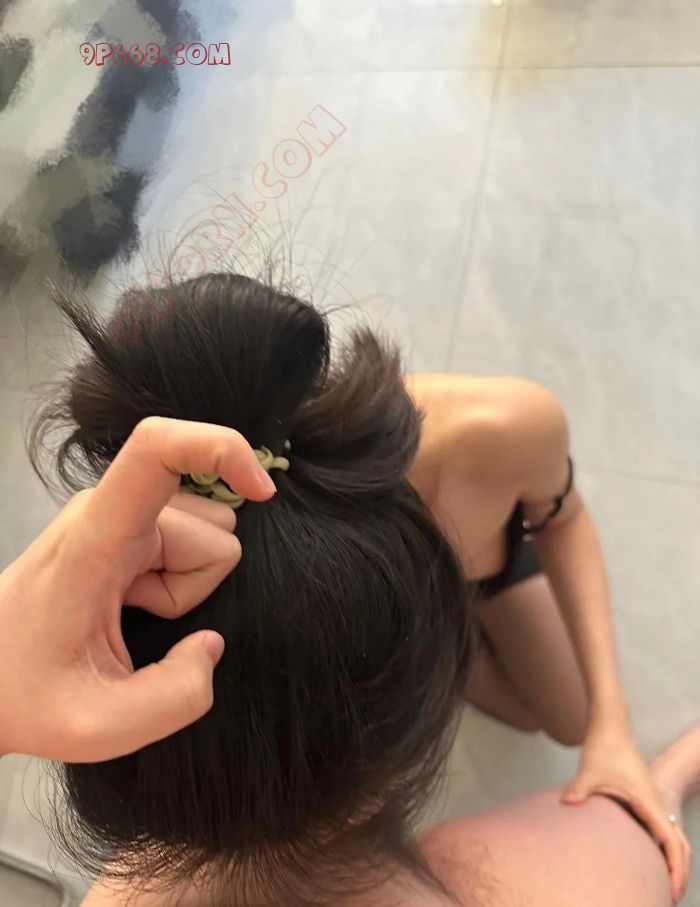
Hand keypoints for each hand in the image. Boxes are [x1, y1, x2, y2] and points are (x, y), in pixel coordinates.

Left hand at [0, 417, 275, 762]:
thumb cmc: (26, 695)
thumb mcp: (98, 726)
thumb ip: (177, 697)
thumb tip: (211, 646)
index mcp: (96, 538)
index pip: (157, 448)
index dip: (222, 448)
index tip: (261, 490)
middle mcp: (110, 509)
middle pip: (214, 523)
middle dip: (197, 584)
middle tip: (138, 619)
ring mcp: (119, 513)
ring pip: (209, 532)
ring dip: (187, 582)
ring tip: (131, 610)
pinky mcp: (125, 523)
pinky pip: (191, 542)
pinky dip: (178, 579)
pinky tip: (133, 601)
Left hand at [562, 724, 691, 903]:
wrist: (610, 727)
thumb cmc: (604, 748)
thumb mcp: (590, 771)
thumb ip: (580, 789)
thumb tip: (566, 803)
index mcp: (649, 802)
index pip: (672, 842)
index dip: (676, 870)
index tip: (672, 893)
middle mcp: (656, 804)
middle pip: (679, 846)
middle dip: (679, 874)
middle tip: (669, 900)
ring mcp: (652, 801)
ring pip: (674, 837)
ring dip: (672, 861)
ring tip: (663, 886)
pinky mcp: (644, 798)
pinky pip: (662, 829)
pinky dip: (663, 848)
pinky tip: (648, 859)